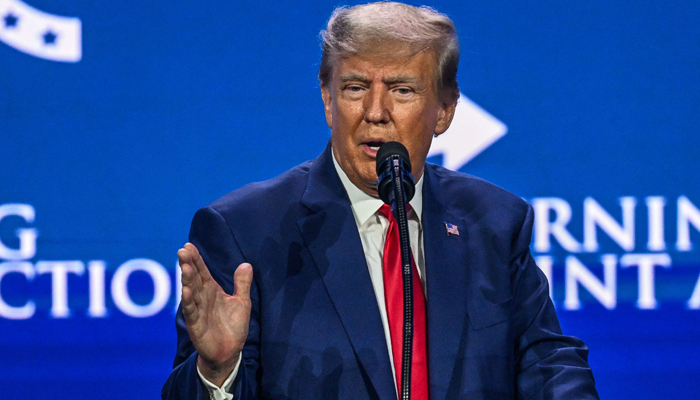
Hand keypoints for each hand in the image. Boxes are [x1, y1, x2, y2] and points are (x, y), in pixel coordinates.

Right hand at [178, 242, 252, 386]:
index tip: (188, 245)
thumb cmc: (233, 326)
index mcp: (212, 290)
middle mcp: (202, 298)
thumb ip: (242, 284)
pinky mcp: (196, 325)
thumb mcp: (242, 302)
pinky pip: (191, 311)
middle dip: (188, 264)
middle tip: (182, 251)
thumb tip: (246, 264)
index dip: (196, 259)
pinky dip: (188, 302)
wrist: (229, 351)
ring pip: (191, 292)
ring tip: (185, 267)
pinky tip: (186, 291)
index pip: (202, 271)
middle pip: (194, 278)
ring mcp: (197, 310)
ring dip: (187, 280)